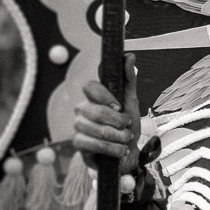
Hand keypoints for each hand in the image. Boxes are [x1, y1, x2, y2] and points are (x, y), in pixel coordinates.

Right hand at [73, 54, 140, 172]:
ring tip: (126, 140)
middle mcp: (82, 108)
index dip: (104, 96)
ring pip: (97, 130)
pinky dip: (111, 149)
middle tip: (128, 127)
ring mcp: (78, 126)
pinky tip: (120, 151)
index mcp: (94, 96)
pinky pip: (92, 145)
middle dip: (118, 122)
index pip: (90, 86)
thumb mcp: (131, 101)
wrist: (126, 153)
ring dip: (118, 137)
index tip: (119, 107)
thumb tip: (129, 56)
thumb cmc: (126, 124)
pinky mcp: (78, 143)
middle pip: (96, 112)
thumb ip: (128, 80)